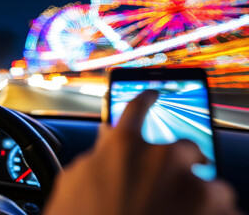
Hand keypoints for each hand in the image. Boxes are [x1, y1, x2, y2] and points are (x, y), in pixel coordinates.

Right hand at [44, 90, 239, 214]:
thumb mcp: (74, 185)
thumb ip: (96, 156)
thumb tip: (108, 138)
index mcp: (123, 147)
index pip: (138, 107)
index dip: (146, 98)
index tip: (155, 93)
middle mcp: (162, 159)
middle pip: (181, 148)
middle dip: (174, 166)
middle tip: (160, 191)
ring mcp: (195, 186)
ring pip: (204, 181)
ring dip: (192, 197)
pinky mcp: (220, 211)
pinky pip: (222, 208)